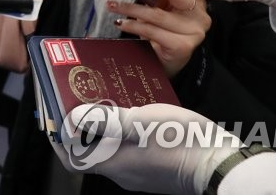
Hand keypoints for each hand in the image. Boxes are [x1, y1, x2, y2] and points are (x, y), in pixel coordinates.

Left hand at [52, 102, 242, 194]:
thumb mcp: (139, 122)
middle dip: (83, 126)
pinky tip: (137, 113)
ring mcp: (142, 174)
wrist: (222, 166)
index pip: (72, 156)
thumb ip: (105, 119)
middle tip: (81, 100)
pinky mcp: (158, 169)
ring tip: (108, 100)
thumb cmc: (180, 142)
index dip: (59, 137)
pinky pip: (133, 150)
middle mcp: (124, 173)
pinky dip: (127, 133)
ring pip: (113, 149)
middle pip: (91, 151)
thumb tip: (73, 118)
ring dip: (106, 127)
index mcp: (114, 163)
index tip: (53, 117)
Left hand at [109, 0, 209, 76]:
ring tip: (112, 5)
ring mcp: (193, 31)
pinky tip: (121, 24)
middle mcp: (199, 14)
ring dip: (130, 8)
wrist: (167, 60)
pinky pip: (152, 31)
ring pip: (158, 14)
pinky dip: (133, 26)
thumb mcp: (162, 6)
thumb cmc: (162, 28)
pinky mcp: (183, 46)